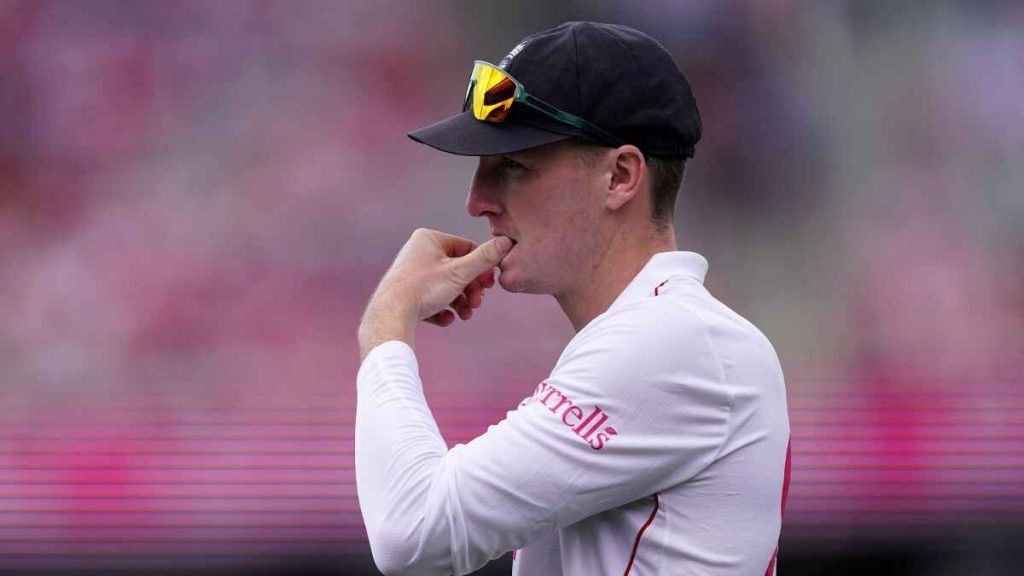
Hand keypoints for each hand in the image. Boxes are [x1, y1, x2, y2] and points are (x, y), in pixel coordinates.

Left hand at [358, 228, 513, 359]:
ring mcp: (411, 273)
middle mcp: (418, 252)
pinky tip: (446, 319)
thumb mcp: (460, 272)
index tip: (489, 285)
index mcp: (429, 239)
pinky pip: (431, 299)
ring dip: (460, 302)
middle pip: (457, 270)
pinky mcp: (406, 293)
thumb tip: (507, 241)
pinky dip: (442, 310)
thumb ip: (485, 258)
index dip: (481, 268)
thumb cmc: (423, 288)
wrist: (391, 315)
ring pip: (445, 286)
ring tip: (464, 315)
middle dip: (470, 290)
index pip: (466, 248)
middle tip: (477, 303)